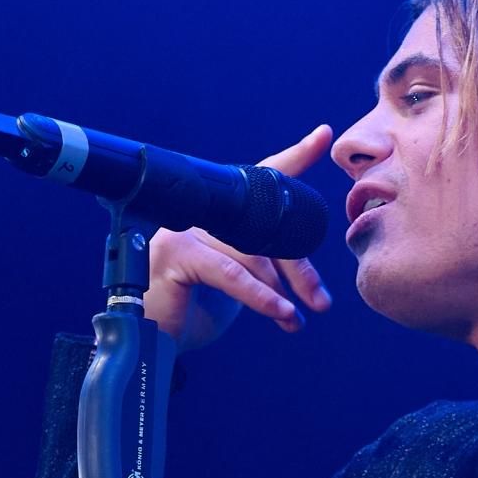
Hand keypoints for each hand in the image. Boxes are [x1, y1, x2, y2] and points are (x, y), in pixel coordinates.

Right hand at [143, 124, 333, 353]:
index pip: (258, 178)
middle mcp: (199, 214)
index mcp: (216, 213)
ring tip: (295, 319)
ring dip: (281, 290)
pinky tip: (282, 313)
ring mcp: (183, 230)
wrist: (155, 341)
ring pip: (252, 253)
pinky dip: (261, 297)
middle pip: (265, 227)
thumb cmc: (191, 311)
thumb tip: (304, 275)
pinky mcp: (176, 255)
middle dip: (298, 268)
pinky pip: (231, 273)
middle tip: (320, 301)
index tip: (322, 136)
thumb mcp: (235, 284)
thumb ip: (260, 265)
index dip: (292, 159)